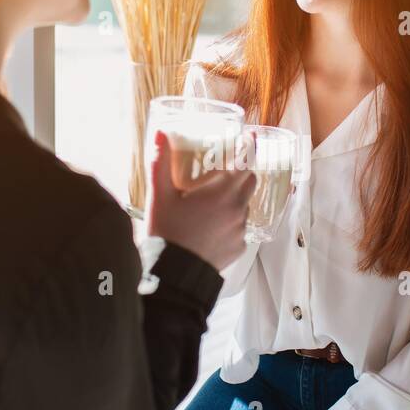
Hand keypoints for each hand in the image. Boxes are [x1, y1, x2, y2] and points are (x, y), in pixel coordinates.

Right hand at [146, 129, 255, 272]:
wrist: (173, 274)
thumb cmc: (166, 232)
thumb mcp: (159, 196)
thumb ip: (161, 163)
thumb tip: (160, 135)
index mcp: (222, 192)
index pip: (245, 162)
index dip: (248, 147)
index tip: (249, 138)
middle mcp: (238, 209)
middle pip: (250, 182)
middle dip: (242, 173)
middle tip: (224, 171)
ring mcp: (241, 230)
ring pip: (244, 206)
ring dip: (234, 200)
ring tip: (211, 204)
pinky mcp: (239, 248)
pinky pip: (239, 228)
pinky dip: (230, 223)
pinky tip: (210, 227)